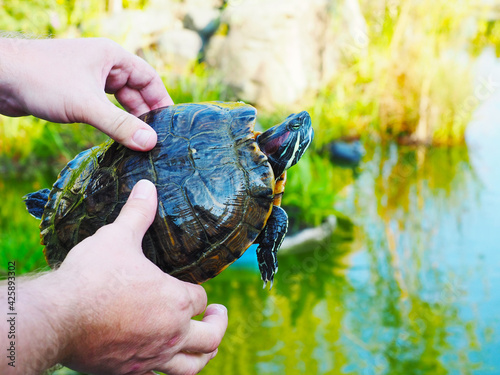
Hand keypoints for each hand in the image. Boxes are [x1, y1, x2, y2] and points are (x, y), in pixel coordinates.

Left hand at [0, 37, 173, 149]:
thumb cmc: (43, 80)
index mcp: (112, 57)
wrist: (0, 78)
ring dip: (128, 120)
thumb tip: (150, 143)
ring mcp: (89, 78)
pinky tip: (117, 137)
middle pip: (136, 91)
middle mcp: (103, 65)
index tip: (171, 124)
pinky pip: (103, 107)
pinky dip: (112, 121)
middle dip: (146, 114)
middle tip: (157, 139)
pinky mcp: (76, 92)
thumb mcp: (86, 105)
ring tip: (140, 142)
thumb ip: (119, 125)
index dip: (162, 101)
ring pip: (118, 101)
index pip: (149, 78)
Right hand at [3, 180, 226, 374]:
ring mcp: (151, 357)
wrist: (55, 318)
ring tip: (203, 346)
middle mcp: (170, 333)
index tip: (194, 288)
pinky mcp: (128, 372)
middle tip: (217, 314)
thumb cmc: (92, 276)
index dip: (199, 292)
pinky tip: (159, 361)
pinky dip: (164, 371)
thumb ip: (138, 213)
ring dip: (202, 355)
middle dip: (218, 325)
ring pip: (191, 366)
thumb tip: (148, 186)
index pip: (200, 298)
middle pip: (210, 338)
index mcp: (174, 301)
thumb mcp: (117, 237)